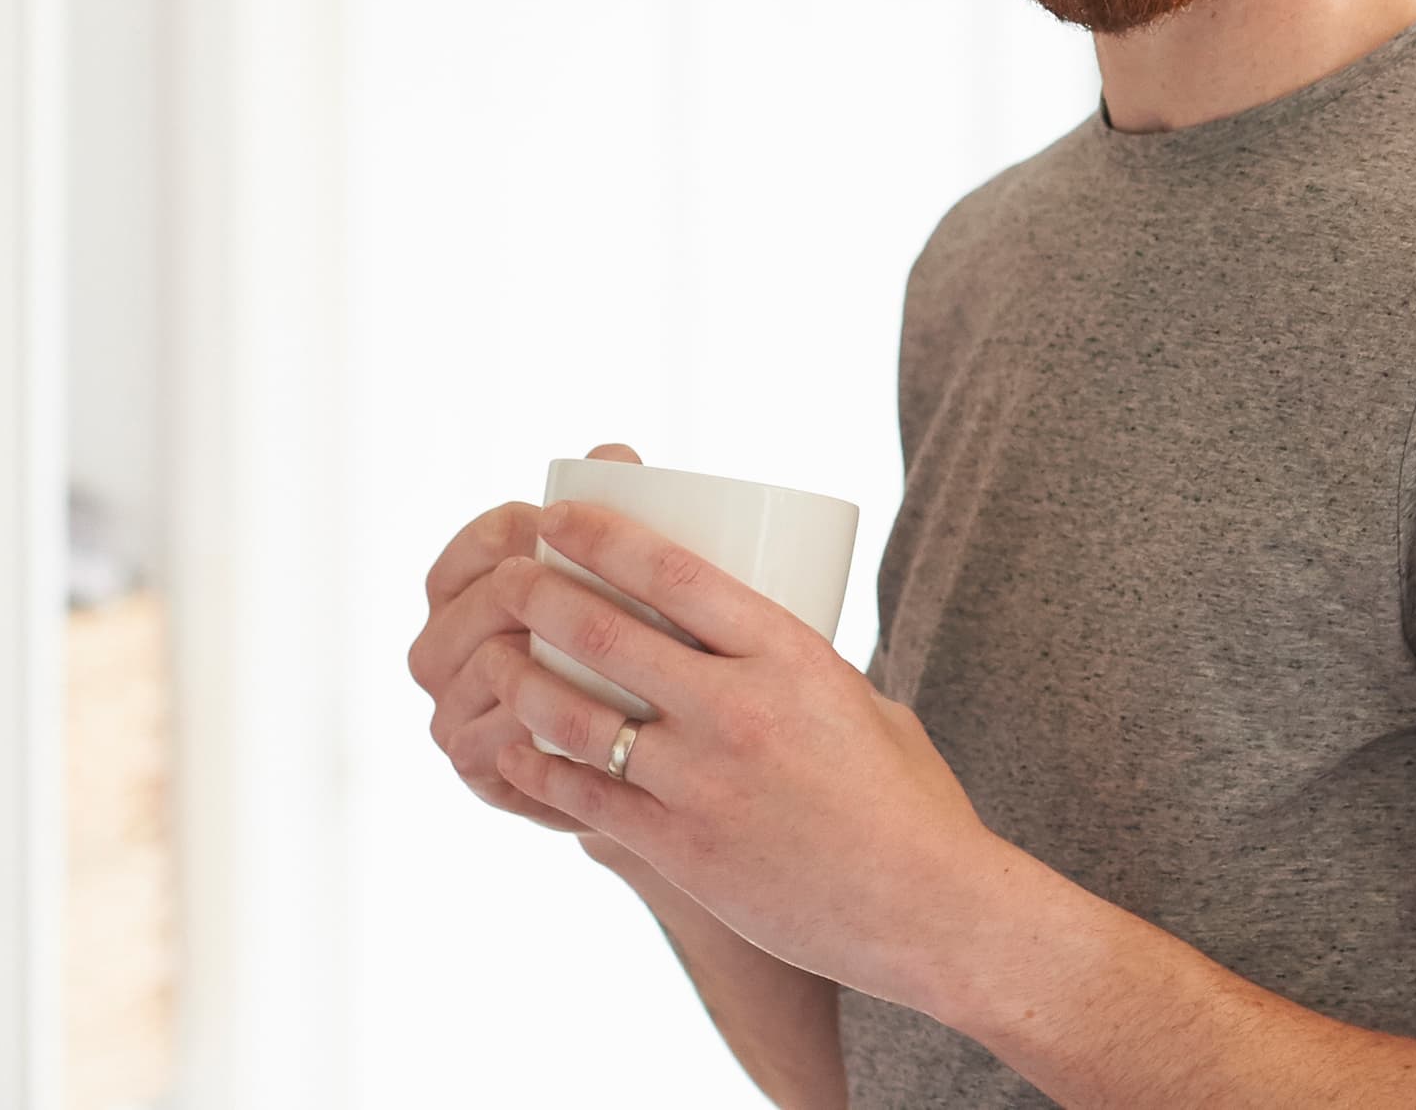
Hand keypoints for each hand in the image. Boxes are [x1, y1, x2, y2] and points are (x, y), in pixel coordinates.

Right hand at [404, 441, 644, 838]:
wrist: (631, 749)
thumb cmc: (626, 641)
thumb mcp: (622, 577)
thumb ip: (612, 510)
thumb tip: (612, 455)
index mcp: (462, 586)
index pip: (485, 540)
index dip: (533, 530)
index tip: (585, 531)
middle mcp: (439, 646)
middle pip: (488, 598)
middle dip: (547, 590)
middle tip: (618, 592)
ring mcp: (450, 706)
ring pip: (490, 664)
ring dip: (548, 654)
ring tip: (616, 650)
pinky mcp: (473, 763)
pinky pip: (496, 731)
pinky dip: (539, 718)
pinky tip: (590, 711)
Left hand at [477, 494, 994, 1005]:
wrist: (924, 904)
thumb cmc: (906, 800)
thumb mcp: (862, 702)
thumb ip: (798, 672)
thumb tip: (749, 651)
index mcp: (791, 654)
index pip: (674, 573)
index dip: (602, 535)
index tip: (558, 512)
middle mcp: (737, 708)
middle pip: (606, 633)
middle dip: (540, 593)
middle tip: (505, 574)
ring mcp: (700, 781)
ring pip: (575, 716)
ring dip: (520, 678)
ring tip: (491, 655)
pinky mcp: (678, 848)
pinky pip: (581, 796)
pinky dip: (534, 768)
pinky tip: (508, 750)